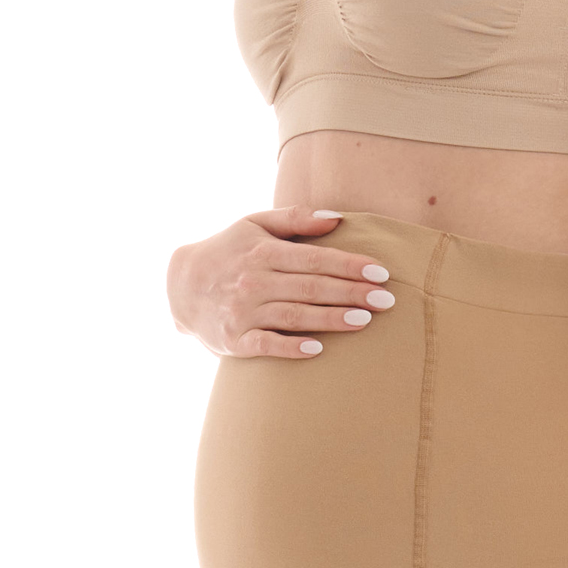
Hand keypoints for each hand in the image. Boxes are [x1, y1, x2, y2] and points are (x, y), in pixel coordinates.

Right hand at [166, 209, 395, 358]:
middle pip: (311, 288)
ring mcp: (243, 312)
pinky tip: (316, 349)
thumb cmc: (229, 251)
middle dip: (351, 293)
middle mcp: (253, 281)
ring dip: (330, 319)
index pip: (315, 259)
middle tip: (387, 300)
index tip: (381, 273)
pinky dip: (290, 347)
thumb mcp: (254, 225)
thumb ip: (295, 218)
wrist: (180, 286)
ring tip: (364, 321)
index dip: (350, 266)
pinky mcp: (234, 340)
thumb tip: (338, 218)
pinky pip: (265, 345)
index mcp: (263, 252)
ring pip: (294, 315)